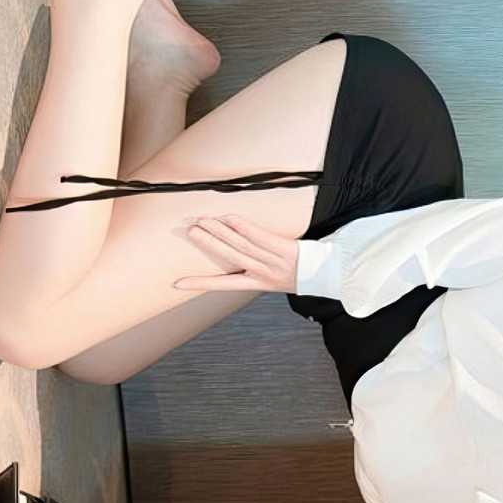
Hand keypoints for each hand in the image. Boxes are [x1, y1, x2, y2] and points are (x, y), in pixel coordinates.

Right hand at [173, 215, 299, 293]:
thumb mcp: (273, 281)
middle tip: (190, 232)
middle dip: (208, 244)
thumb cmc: (297, 276)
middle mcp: (261, 272)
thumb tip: (230, 254)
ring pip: (240, 244)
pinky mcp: (283, 247)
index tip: (178, 283)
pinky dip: (241, 226)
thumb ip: (253, 271)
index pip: (223, 284)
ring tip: (203, 222)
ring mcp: (272, 260)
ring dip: (219, 232)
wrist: (324, 275)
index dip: (200, 284)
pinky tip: (227, 218)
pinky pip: (258, 235)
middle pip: (230, 256)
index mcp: (256, 284)